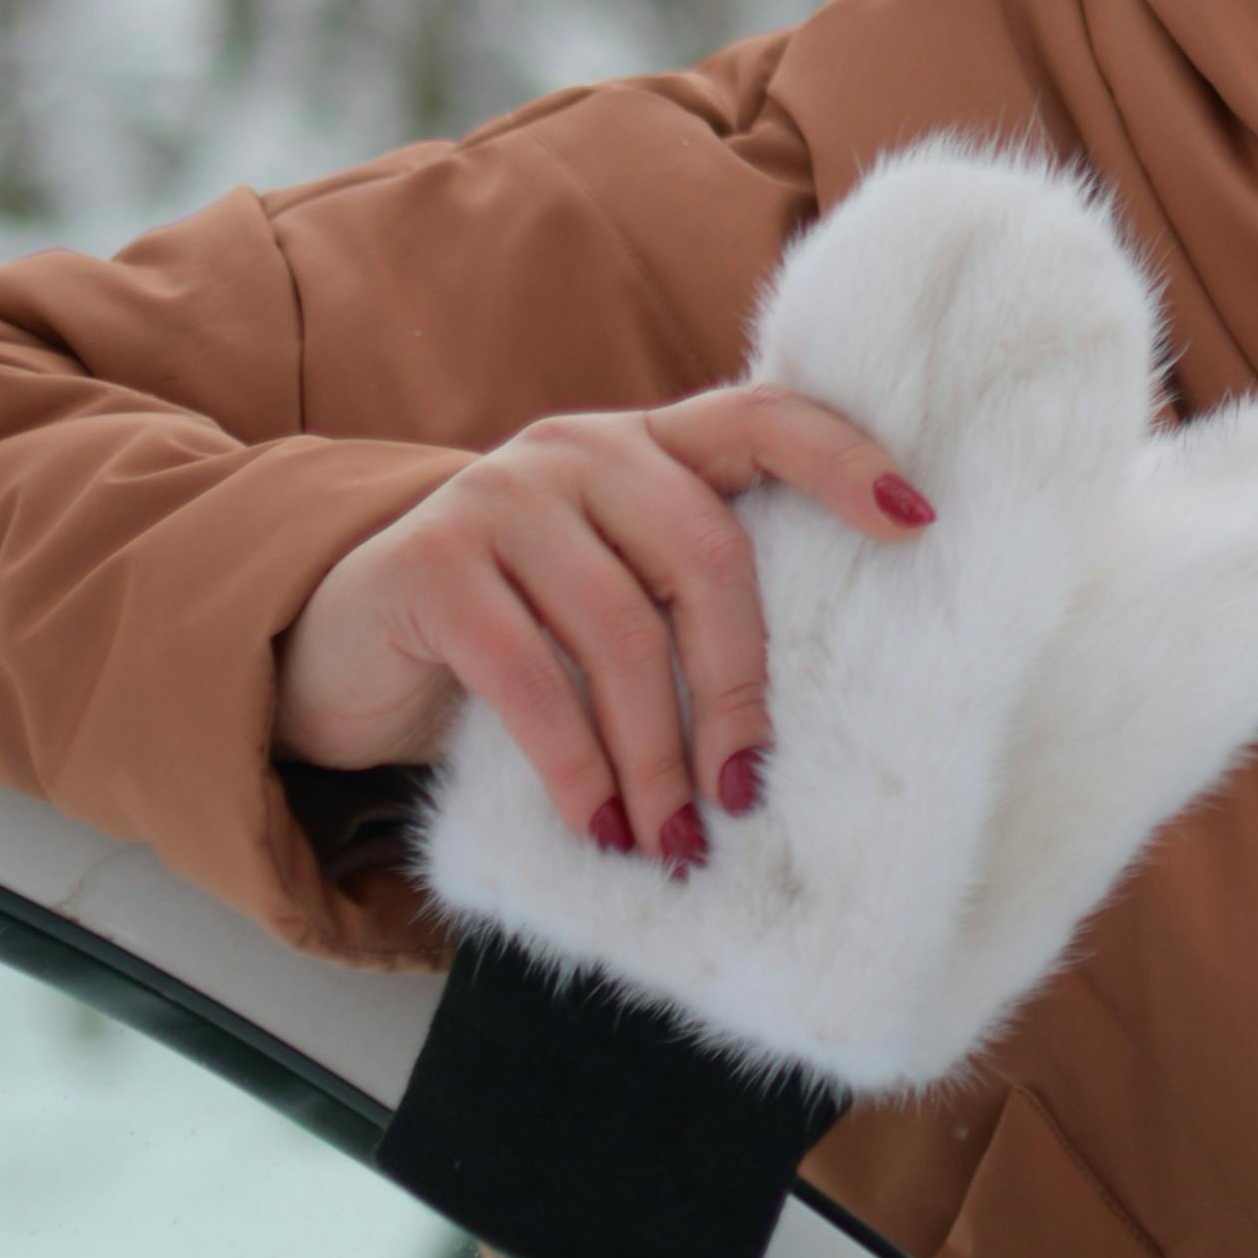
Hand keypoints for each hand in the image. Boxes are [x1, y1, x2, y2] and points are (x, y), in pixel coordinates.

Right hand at [275, 386, 928, 869]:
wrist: (339, 642)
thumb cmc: (509, 632)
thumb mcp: (605, 595)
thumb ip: (685, 601)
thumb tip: (799, 729)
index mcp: (648, 448)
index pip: (765, 419)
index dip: (845, 460)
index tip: (918, 523)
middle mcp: (582, 449)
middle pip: (706, 556)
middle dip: (738, 690)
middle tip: (747, 793)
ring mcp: (501, 495)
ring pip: (620, 629)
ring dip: (655, 752)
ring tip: (672, 838)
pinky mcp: (431, 561)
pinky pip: (528, 676)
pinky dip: (574, 764)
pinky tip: (597, 825)